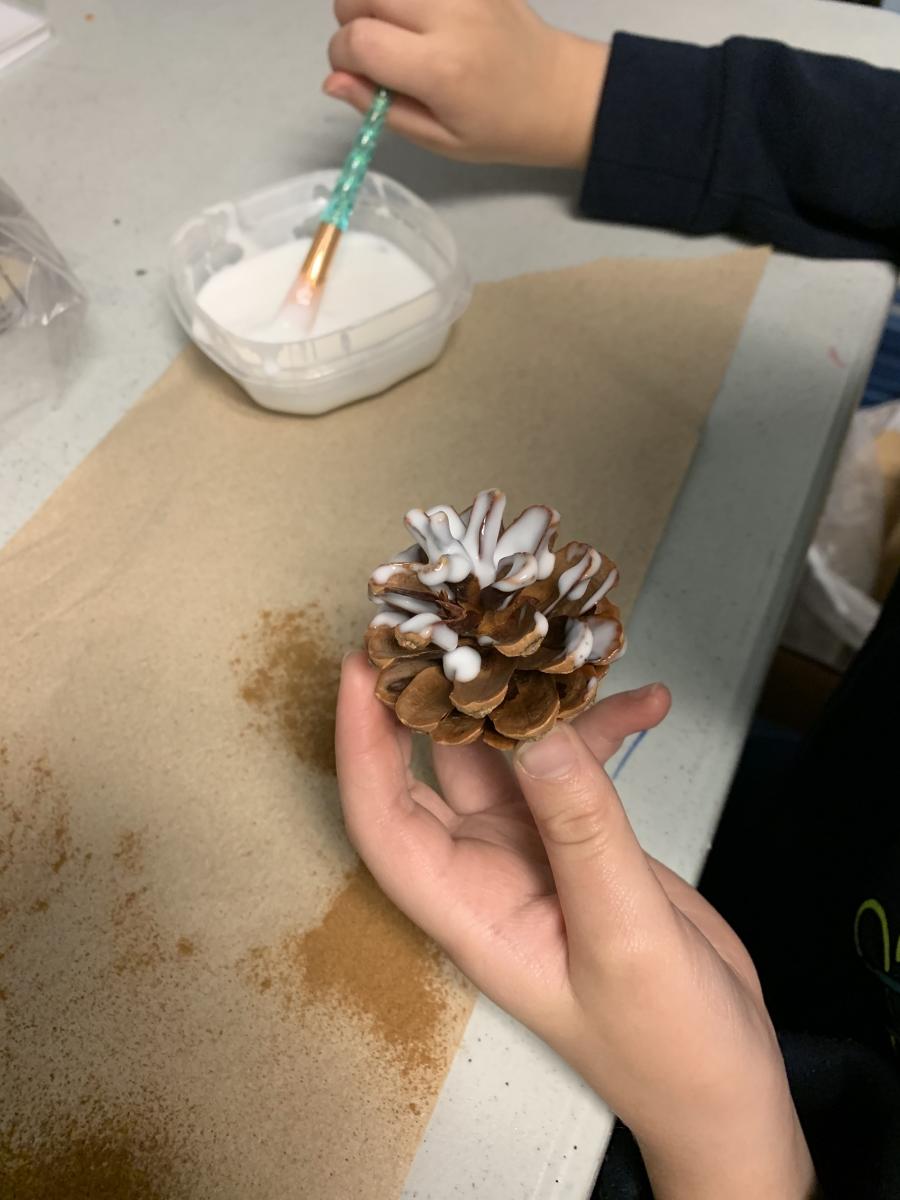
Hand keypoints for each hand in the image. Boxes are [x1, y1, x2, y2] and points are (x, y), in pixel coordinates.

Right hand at [323, 0, 608, 167]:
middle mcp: (450, 16)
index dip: (342, 57)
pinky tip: (420, 19)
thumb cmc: (499, 127)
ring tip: (397, 32)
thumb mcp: (439, 139)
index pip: (358, 41)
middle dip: (354, 21)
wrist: (559, 92)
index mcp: (440, 69)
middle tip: (378, 52)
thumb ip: (382, 109)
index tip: (356, 75)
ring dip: (377, 1)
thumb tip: (332, 82)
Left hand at [336, 654, 816, 1199]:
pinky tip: (644, 702)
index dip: (361, 742)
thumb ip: (583, 834)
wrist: (725, 1080)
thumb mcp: (626, 938)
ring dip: (530, 701)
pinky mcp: (581, 841)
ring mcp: (534, 852)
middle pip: (435, 770)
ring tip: (555, 641)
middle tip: (444, 621)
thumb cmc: (665, 1046)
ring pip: (508, 755)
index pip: (384, 819)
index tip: (361, 666)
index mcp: (470, 911)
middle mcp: (487, 873)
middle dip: (435, 695)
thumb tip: (535, 738)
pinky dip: (604, 730)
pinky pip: (575, 767)